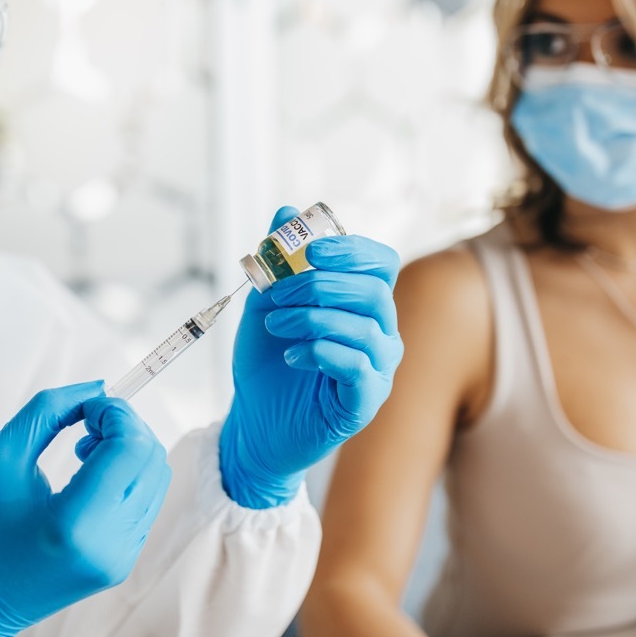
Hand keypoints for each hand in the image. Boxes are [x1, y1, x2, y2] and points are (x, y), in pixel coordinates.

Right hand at [0, 383, 170, 636]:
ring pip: (156, 477)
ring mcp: (121, 558)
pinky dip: (128, 475)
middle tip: (87, 423)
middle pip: (150, 458)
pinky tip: (91, 476)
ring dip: (128, 449)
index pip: (129, 449)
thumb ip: (50, 410)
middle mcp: (107, 544)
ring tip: (85, 451)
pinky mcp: (124, 562)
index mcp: (74, 523)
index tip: (88, 408)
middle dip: (124, 426)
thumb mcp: (0, 456)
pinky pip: (147, 501)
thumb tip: (98, 387)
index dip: (115, 415)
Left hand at [220, 206, 403, 508]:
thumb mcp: (266, 304)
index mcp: (362, 304)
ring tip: (275, 324)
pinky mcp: (365, 402)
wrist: (254, 424)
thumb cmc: (266, 365)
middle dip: (321, 284)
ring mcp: (378, 369)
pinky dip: (321, 352)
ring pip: (366, 328)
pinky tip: (291, 355)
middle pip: (375, 291)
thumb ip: (279, 261)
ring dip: (313, 318)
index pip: (381, 263)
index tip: (309, 251)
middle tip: (276, 294)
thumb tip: (285, 212)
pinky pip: (358, 367)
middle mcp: (381, 333)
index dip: (352, 250)